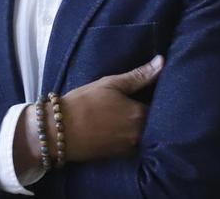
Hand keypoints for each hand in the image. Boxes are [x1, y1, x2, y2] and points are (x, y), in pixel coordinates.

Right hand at [14, 55, 164, 172]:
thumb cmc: (83, 103)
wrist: (58, 131)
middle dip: (152, 112)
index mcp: (140, 114)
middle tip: (138, 101)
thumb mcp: (110, 83)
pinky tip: (119, 127)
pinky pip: (134, 144)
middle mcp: (140, 134)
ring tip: (127, 114)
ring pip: (146, 134)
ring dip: (141, 125)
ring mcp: (131, 147)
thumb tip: (161, 61)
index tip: (151, 90)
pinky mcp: (120, 156)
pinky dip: (131, 136)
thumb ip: (139, 75)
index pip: (162, 105)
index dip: (158, 96)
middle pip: (156, 122)